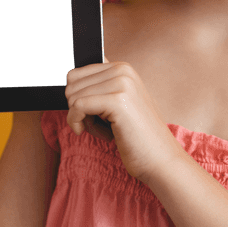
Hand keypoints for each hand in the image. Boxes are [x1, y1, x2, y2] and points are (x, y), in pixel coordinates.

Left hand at [65, 62, 182, 180]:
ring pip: (72, 96)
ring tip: (106, 129)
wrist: (160, 159)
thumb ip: (99, 88)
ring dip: (82, 119)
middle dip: (79, 108)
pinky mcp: (117, 101)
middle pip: (71, 84)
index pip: (76, 73)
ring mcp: (121, 83)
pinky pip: (77, 107)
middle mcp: (122, 69)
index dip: (76, 98)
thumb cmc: (135, 135)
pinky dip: (78, 124)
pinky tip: (98, 134)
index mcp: (122, 67)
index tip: (89, 114)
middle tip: (101, 123)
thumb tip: (67, 80)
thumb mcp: (118, 103)